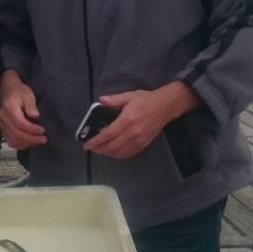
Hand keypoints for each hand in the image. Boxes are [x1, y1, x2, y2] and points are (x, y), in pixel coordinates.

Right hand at [0, 69, 46, 149]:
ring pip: (13, 140)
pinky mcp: (3, 129)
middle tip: (43, 139)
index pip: (20, 123)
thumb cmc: (18, 91)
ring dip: (27, 143)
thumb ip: (31, 105)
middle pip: (17, 134)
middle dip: (32, 139)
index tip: (42, 130)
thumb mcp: (28, 94)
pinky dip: (20, 145)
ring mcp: (2, 125)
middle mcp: (3, 118)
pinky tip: (29, 143)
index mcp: (9, 108)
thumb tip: (35, 116)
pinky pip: (10, 141)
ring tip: (38, 141)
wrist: (8, 90)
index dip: (32, 129)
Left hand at [84, 82, 198, 159]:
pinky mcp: (144, 144)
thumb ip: (114, 99)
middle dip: (99, 149)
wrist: (165, 106)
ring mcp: (139, 140)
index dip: (96, 141)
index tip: (87, 145)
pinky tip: (113, 152)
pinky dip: (119, 155)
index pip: (108, 135)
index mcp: (127, 120)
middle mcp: (132, 132)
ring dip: (108, 153)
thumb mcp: (129, 96)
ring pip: (120, 152)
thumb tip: (101, 100)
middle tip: (91, 148)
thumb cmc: (146, 100)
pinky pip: (129, 153)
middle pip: (112, 146)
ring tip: (100, 150)